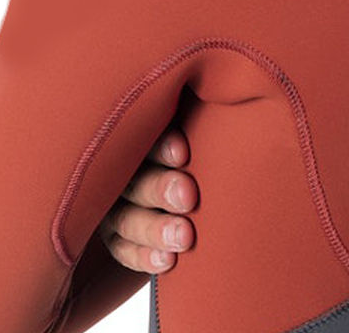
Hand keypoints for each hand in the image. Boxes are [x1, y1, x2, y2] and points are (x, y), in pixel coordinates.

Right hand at [98, 126, 198, 273]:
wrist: (204, 181)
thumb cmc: (206, 142)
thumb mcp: (200, 123)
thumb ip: (203, 115)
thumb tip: (232, 87)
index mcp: (140, 133)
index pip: (142, 136)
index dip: (160, 146)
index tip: (184, 153)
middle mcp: (122, 169)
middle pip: (132, 179)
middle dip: (160, 188)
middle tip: (189, 197)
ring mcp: (116, 204)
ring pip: (126, 218)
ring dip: (155, 228)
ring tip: (185, 236)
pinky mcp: (118, 236)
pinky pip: (124, 250)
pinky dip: (144, 256)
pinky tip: (167, 261)